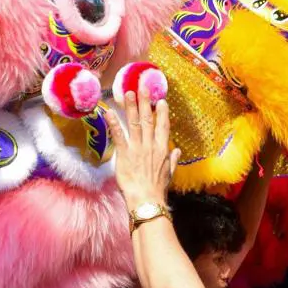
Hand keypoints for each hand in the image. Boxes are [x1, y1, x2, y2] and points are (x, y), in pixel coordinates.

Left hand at [103, 76, 177, 211]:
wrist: (147, 200)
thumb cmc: (158, 189)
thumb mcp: (169, 174)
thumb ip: (173, 160)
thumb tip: (178, 151)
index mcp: (162, 149)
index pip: (163, 127)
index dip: (162, 112)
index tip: (161, 100)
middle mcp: (151, 145)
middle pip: (148, 120)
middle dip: (145, 103)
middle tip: (143, 87)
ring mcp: (137, 148)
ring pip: (135, 123)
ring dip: (131, 107)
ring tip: (127, 93)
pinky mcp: (125, 154)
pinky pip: (119, 136)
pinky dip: (114, 123)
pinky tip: (109, 112)